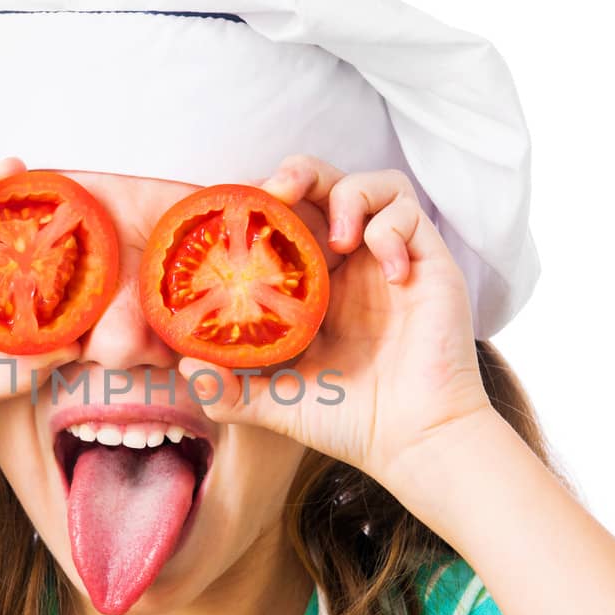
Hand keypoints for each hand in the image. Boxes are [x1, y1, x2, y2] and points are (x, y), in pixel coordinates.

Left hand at [175, 153, 499, 493]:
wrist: (411, 442)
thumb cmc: (349, 422)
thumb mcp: (275, 403)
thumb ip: (228, 390)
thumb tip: (186, 364)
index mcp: (316, 285)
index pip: (288, 218)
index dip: (264, 204)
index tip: (237, 214)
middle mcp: (353, 265)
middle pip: (327, 184)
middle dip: (300, 172)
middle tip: (278, 192)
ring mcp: (392, 261)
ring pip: (376, 184)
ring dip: (350, 195)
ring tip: (340, 240)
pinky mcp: (429, 264)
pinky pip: (410, 215)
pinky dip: (392, 230)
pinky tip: (390, 276)